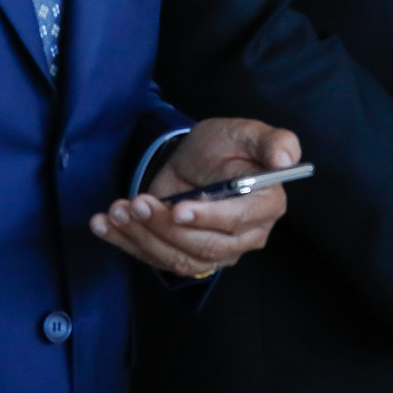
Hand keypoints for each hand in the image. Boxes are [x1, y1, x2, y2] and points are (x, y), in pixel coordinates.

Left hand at [87, 118, 301, 279]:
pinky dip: (125, 244)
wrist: (192, 161)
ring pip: (178, 257)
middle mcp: (246, 236)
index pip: (239, 221)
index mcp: (266, 205)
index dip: (208, 218)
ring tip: (118, 209)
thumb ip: (271, 141)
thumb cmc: (223, 145)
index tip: (177, 209)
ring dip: (142, 236)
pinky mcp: (186, 258)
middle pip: (204, 245)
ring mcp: (216, 253)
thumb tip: (287, 158)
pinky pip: (156, 260)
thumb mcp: (243, 132)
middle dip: (163, 226)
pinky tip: (105, 225)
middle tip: (135, 202)